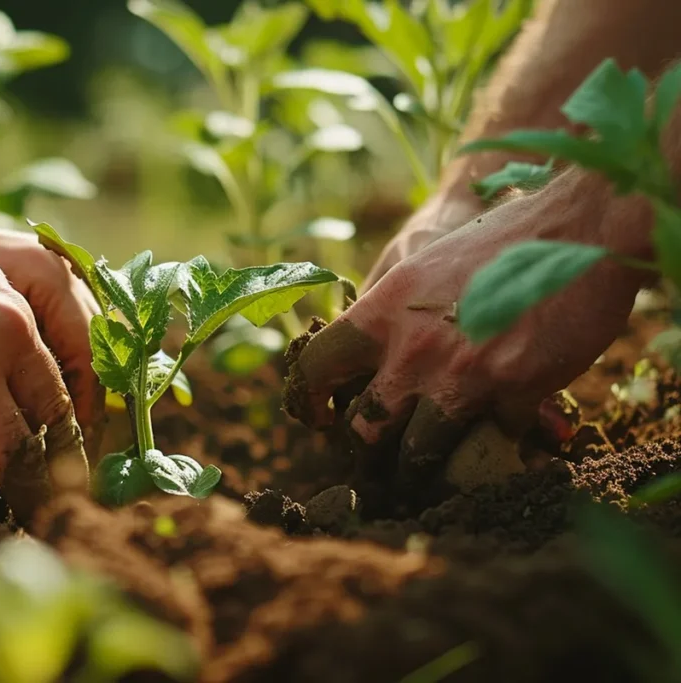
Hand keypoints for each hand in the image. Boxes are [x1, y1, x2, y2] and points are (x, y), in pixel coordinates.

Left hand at [285, 184, 645, 497]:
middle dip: (374, 446)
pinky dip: (500, 441)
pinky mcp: (515, 392)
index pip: (317, 366)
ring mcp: (463, 375)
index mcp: (383, 311)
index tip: (319, 418)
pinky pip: (494, 441)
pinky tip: (509, 431)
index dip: (309, 399)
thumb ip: (389, 313)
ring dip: (428, 464)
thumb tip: (364, 357)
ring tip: (437, 467)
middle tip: (386, 449)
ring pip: (420, 452)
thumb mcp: (423, 264)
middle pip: (366, 427)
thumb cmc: (497, 241)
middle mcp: (413, 348)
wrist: (579, 226)